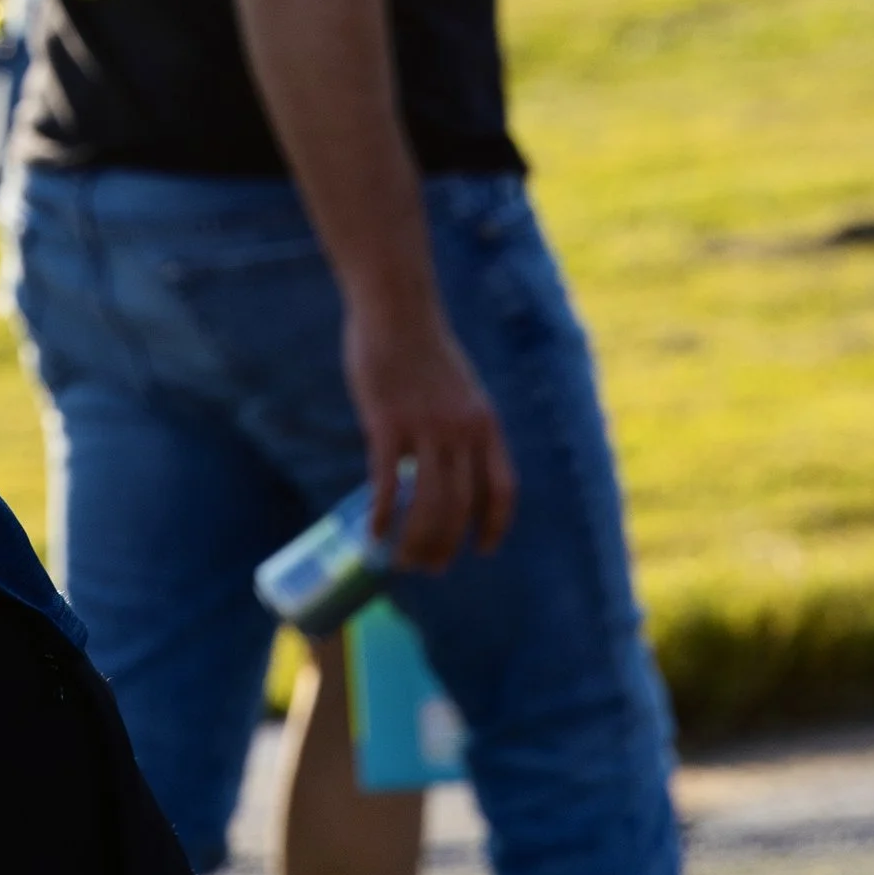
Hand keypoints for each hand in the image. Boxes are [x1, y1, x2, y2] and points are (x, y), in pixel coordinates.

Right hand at [342, 295, 515, 568]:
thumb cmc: (424, 345)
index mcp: (485, 423)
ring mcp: (425, 428)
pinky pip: (386, 483)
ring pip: (427, 504)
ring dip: (414, 541)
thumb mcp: (461, 388)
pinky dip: (381, 515)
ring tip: (401, 559)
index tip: (483, 550)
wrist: (397, 307)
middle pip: (460, 508)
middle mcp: (462, 430)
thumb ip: (462, 427)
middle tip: (429, 566)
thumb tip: (449, 467)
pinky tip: (372, 533)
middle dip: (446, 546)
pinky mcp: (387, 423)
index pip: (501, 490)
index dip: (495, 526)